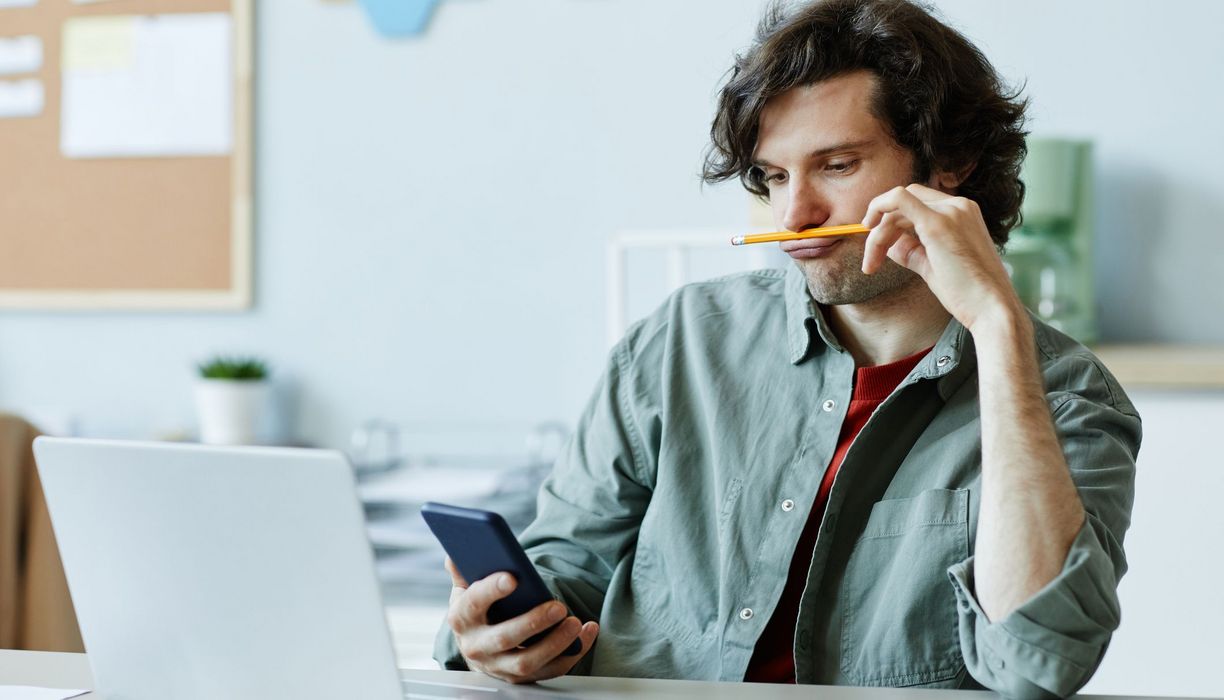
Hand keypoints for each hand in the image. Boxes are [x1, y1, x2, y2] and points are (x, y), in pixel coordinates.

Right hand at [444, 557, 599, 683]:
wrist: (477, 647)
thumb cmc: (476, 611)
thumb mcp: (465, 590)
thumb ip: (463, 571)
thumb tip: (455, 553)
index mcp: (462, 619)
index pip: (474, 604)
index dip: (491, 590)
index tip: (513, 577)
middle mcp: (477, 647)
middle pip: (505, 638)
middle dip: (533, 622)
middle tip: (558, 606)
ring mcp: (499, 666)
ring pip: (527, 662)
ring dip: (555, 643)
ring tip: (575, 622)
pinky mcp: (521, 677)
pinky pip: (550, 669)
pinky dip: (572, 653)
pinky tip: (586, 633)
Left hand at [861, 183, 1024, 332]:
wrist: (992, 309)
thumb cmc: (967, 294)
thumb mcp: (934, 266)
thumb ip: (912, 251)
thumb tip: (888, 245)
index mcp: (962, 213)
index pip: (917, 205)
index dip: (893, 223)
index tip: (880, 247)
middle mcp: (958, 206)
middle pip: (904, 205)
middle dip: (881, 230)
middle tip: (871, 261)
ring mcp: (950, 212)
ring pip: (897, 207)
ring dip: (878, 234)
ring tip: (871, 265)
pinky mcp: (938, 224)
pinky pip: (899, 200)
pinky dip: (879, 206)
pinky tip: (869, 229)